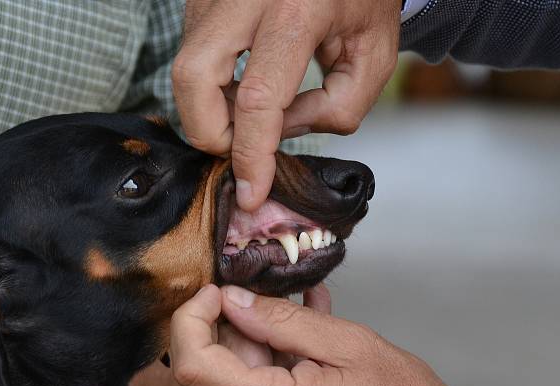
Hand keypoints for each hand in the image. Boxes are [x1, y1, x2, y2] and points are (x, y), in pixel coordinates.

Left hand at [169, 284, 466, 385]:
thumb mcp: (351, 345)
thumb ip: (283, 321)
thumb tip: (233, 300)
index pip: (194, 366)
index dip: (192, 319)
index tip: (216, 293)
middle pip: (223, 368)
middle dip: (245, 325)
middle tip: (282, 296)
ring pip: (245, 379)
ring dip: (269, 342)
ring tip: (309, 312)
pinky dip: (280, 366)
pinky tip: (309, 340)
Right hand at [172, 0, 400, 211]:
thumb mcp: (374, 56)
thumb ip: (336, 109)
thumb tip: (280, 134)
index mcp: (298, 9)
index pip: (258, 99)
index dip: (250, 156)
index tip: (251, 192)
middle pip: (193, 78)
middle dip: (208, 131)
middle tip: (238, 147)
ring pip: (186, 68)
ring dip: (211, 107)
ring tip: (252, 110)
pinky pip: (191, 52)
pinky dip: (211, 83)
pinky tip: (244, 81)